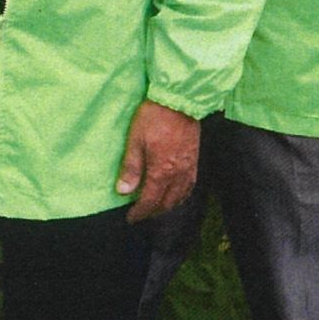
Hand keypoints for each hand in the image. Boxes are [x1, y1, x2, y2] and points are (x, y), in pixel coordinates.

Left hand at [116, 100, 199, 220]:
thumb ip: (131, 168)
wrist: (180, 101)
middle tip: (141, 214)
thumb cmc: (154, 118)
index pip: (150, 201)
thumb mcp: (135, 140)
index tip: (130, 218)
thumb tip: (123, 191)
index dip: (139, 212)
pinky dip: (181, 196)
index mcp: (161, 171)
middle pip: (166, 203)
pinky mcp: (195, 161)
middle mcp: (178, 175)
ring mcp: (189, 169)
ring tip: (155, 207)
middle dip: (153, 212)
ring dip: (167, 206)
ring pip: (180, 197)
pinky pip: (189, 187)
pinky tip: (175, 194)